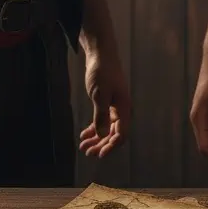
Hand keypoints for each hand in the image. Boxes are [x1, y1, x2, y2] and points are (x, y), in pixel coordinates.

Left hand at [80, 42, 131, 158]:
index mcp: (123, 108)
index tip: (99, 155)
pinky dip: (94, 129)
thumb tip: (101, 135)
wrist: (100, 54)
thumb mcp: (99, 94)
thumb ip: (101, 115)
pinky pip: (102, 121)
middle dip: (101, 145)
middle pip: (113, 134)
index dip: (111, 146)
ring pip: (107, 129)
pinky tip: (84, 135)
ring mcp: (114, 107)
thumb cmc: (102, 72)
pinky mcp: (106, 103)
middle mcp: (121, 110)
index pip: (121, 134)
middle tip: (87, 152)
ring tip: (83, 147)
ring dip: (96, 139)